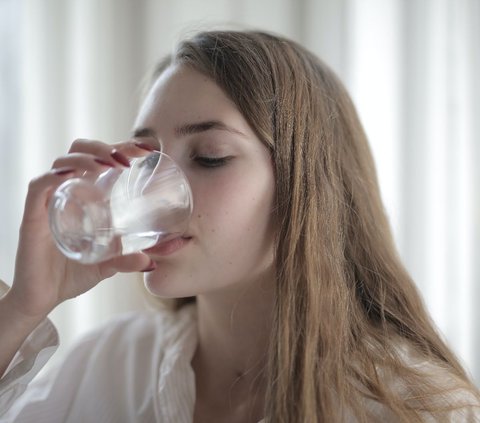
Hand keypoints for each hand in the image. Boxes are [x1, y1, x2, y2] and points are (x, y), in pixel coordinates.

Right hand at [5, 138, 157, 319]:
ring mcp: (50, 201)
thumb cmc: (72, 274)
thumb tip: (152, 262)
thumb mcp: (108, 265)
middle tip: (128, 159)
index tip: (147, 149)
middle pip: (80, 151)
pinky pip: (39, 186)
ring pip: (62, 162)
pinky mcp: (32, 216)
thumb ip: (128, 260)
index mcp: (86, 196)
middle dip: (104, 146)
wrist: (42, 299)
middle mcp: (67, 192)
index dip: (122, 147)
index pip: (102, 159)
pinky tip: (72, 175)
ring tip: (110, 165)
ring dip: (87, 157)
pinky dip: (55, 176)